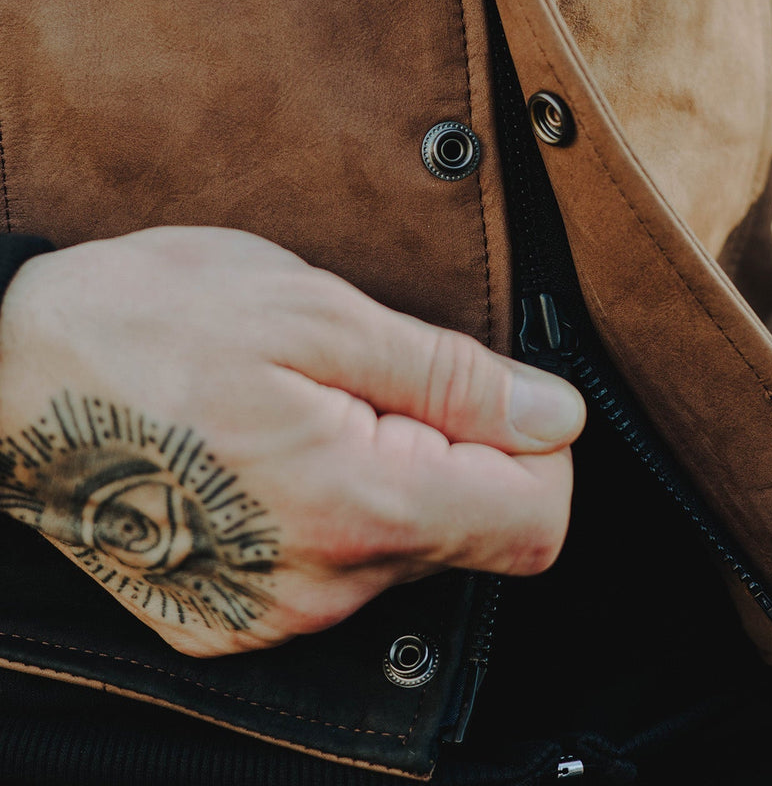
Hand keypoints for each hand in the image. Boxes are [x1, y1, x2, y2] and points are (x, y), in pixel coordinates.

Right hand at [0, 227, 584, 657]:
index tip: (490, 392)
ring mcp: (278, 616)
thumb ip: (452, 376)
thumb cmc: (151, 321)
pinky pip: (340, 569)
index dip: (539, 447)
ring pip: (408, 549)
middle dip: (456, 450)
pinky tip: (274, 451)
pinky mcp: (239, 620)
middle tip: (367, 379)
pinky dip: (338, 505)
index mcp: (359, 503)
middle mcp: (326, 586)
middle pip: (475, 534)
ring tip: (307, 405)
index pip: (537, 520)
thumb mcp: (314, 312)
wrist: (7, 375)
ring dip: (391, 471)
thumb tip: (555, 415)